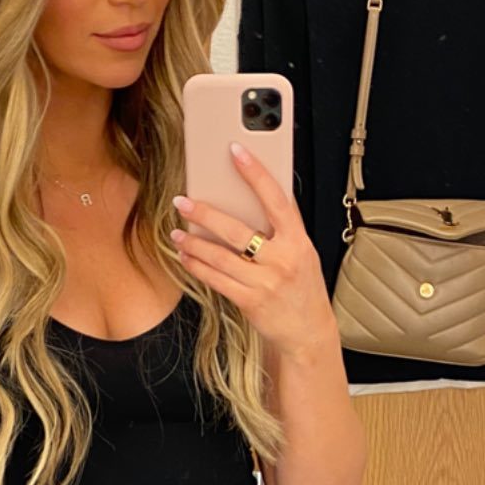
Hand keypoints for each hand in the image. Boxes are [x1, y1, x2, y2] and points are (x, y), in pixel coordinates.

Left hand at [169, 142, 335, 361]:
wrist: (308, 332)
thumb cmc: (302, 287)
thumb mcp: (303, 252)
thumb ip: (284, 227)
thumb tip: (259, 193)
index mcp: (298, 240)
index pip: (276, 199)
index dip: (255, 173)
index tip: (236, 151)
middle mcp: (282, 259)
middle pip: (237, 230)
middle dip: (205, 214)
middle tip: (183, 202)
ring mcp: (266, 282)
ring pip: (221, 257)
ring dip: (194, 243)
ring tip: (177, 232)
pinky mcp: (251, 302)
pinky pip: (217, 280)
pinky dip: (198, 267)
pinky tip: (186, 258)